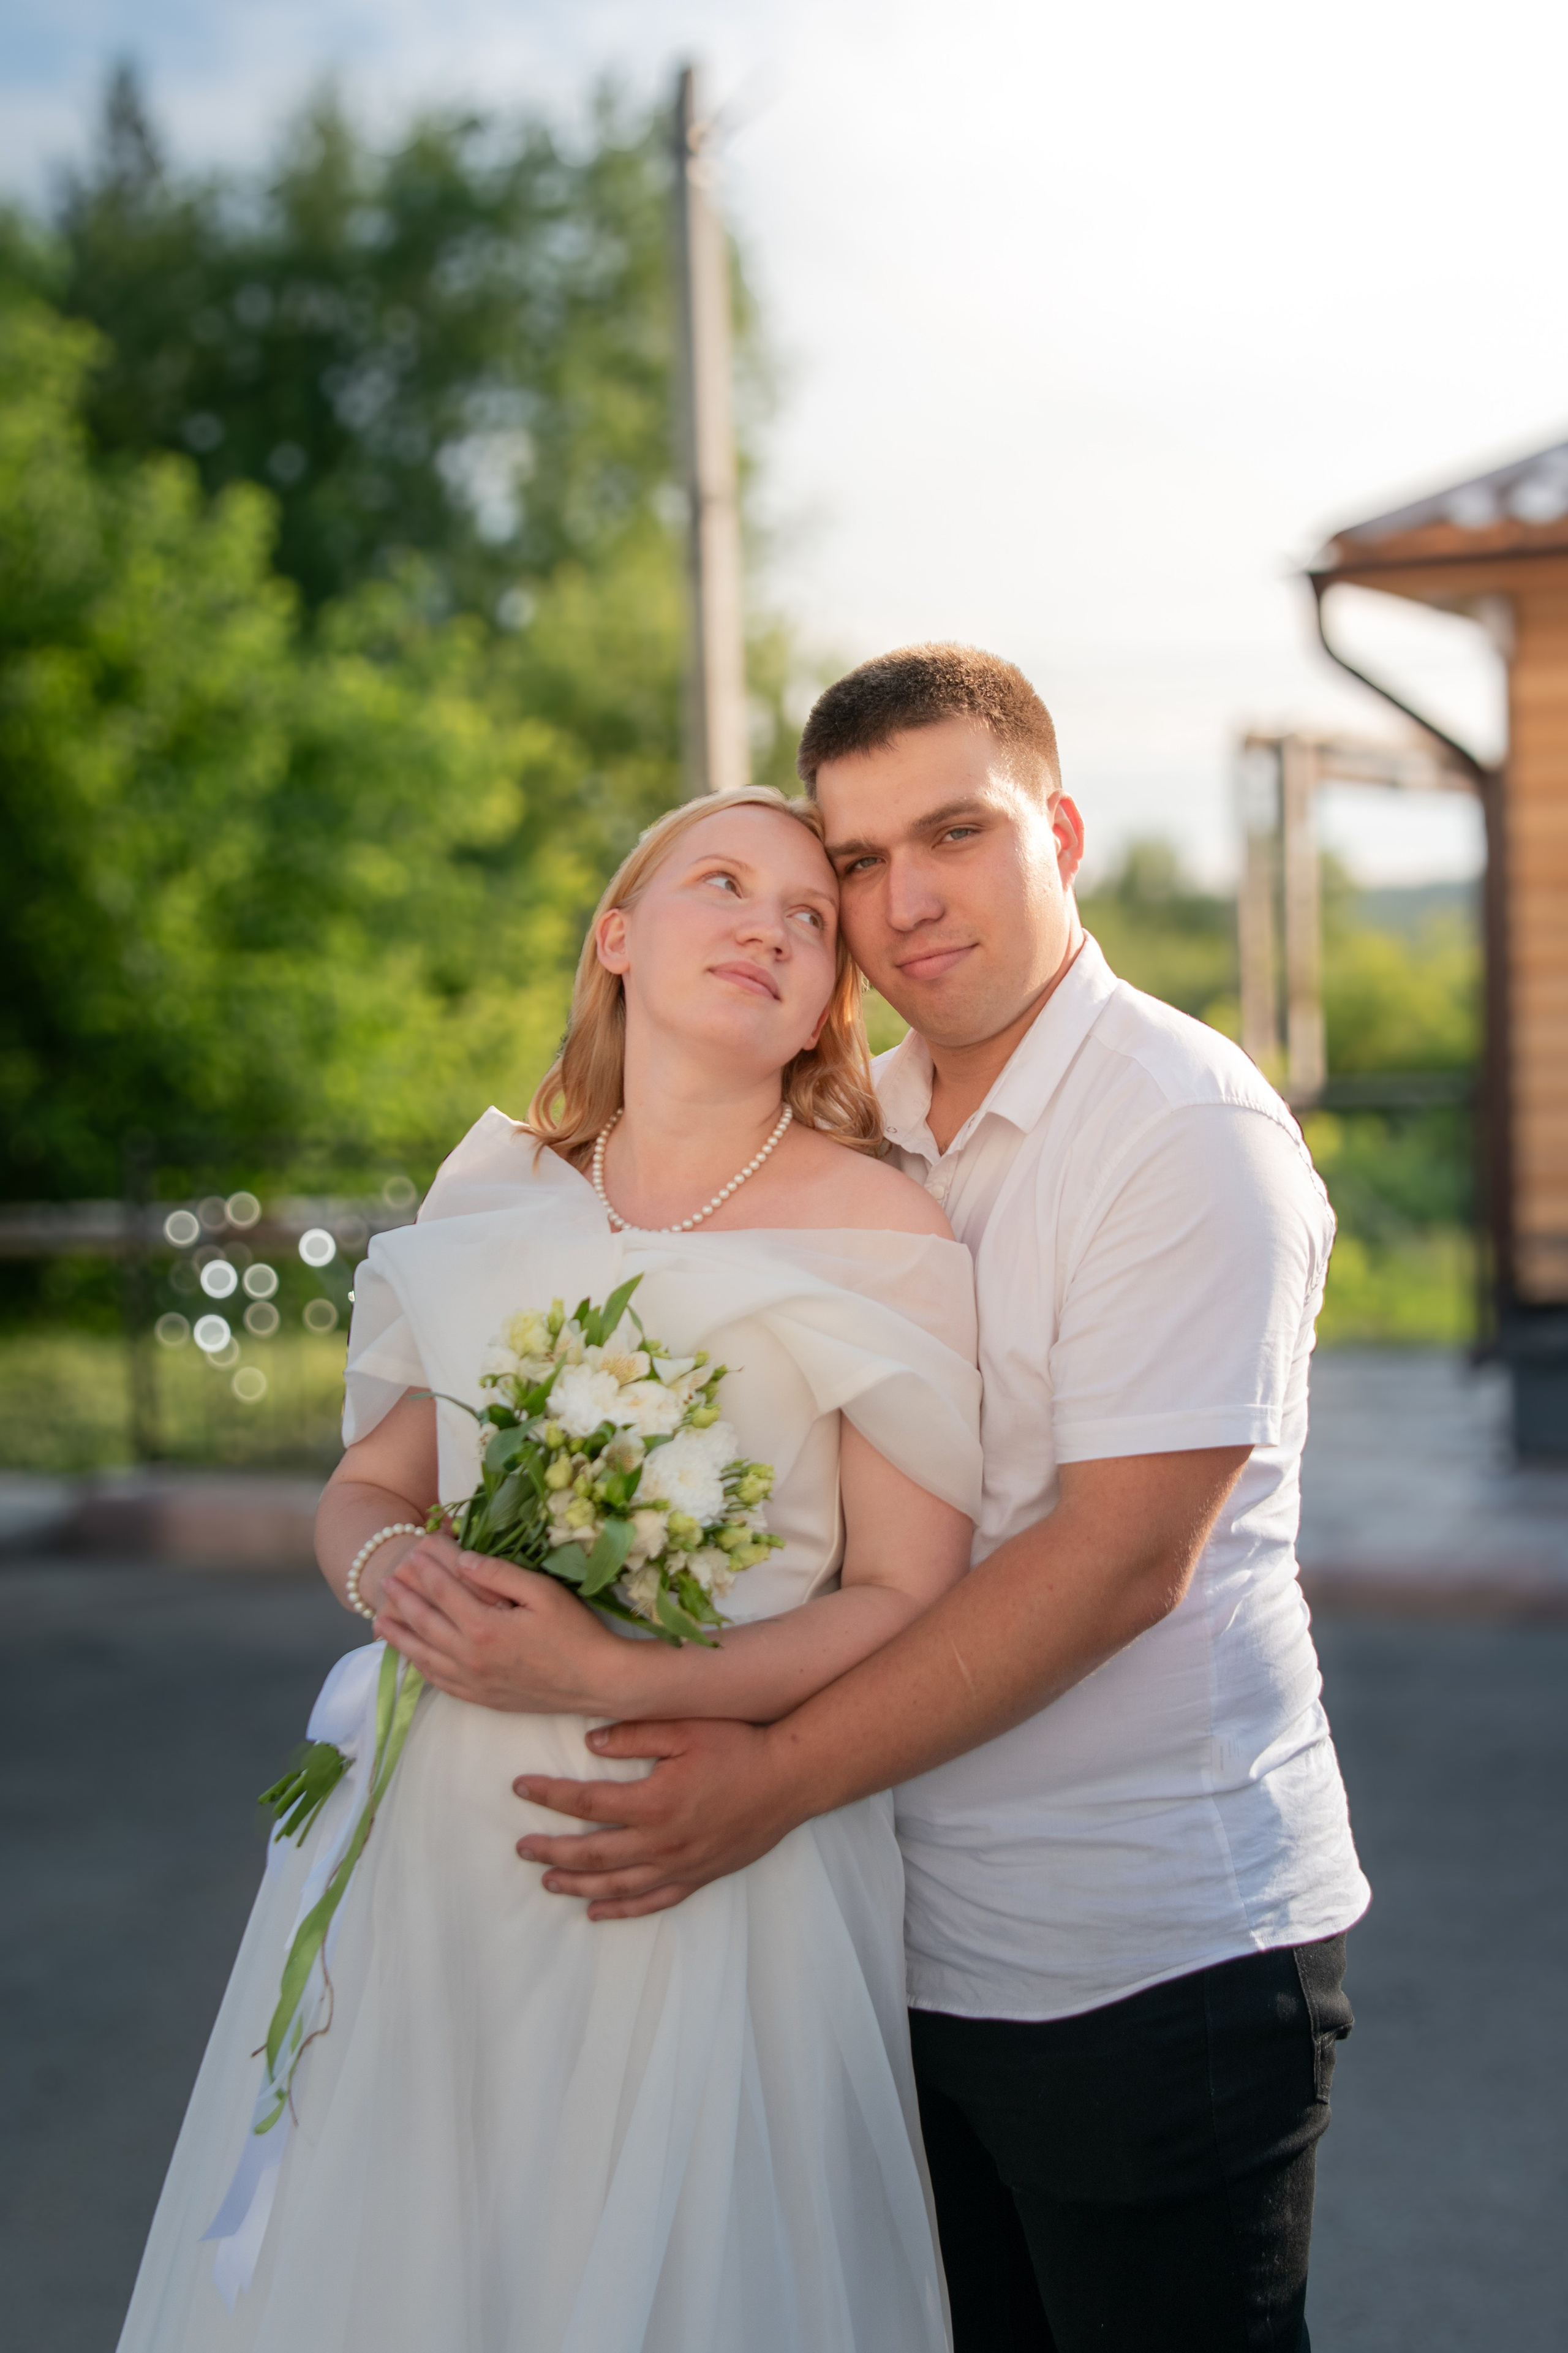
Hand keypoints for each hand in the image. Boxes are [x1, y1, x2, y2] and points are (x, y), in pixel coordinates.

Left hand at [375, 1539, 627, 1715]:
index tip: (412, 1555)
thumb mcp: (543, 1593)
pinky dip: (419, 1667)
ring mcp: (473, 1682)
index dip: (426, 1571)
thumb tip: (463, 1560)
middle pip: (426, 1623)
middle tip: (386, 1582)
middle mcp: (471, 1658)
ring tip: (379, 1621)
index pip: (444, 1593)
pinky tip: (411, 1657)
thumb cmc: (576, 1632)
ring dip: (400, 1637)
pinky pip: (439, 1682)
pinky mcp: (480, 1698)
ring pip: (424, 1657)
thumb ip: (500, 1575)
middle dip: (404, 1600)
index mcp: (485, 1628)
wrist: (596, 1682)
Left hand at [513, 1716, 800, 1919]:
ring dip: (577, 1885)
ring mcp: (680, 1865)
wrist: (790, 1779)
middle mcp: (661, 1841)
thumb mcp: (685, 1727)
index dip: (549, 1796)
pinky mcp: (698, 1877)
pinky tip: (597, 1911)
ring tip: (547, 1882)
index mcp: (653, 1802)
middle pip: (592, 1854)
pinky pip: (652, 1902)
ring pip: (617, 1885)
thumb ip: (635, 1734)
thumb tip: (589, 1743)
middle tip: (522, 1848)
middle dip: (551, 1851)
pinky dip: (621, 1910)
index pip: (586, 1803)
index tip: (520, 1788)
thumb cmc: (740, 1747)